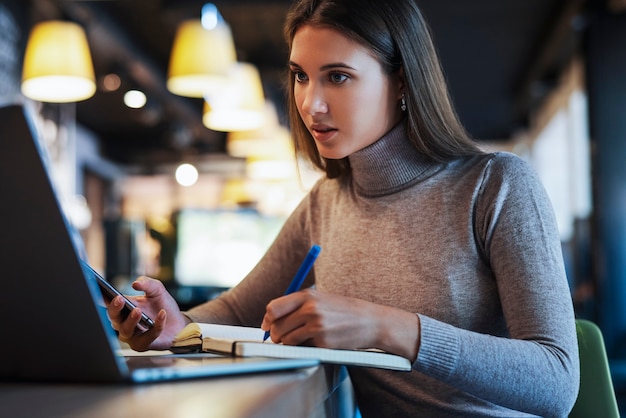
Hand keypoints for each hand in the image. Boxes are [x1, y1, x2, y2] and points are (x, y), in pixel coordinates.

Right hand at [106, 276, 187, 350]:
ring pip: (125, 330)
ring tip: (138, 310)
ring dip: (131, 320)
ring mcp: (131, 336)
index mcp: (123, 308)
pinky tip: (162, 314)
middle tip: (120, 299)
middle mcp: (123, 323)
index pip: (109, 302)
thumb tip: (135, 283)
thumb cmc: (162, 307)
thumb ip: (147, 283)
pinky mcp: (142, 345)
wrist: (178, 323)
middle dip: (115, 309)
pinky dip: (156, 325)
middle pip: (113, 318)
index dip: (103, 297)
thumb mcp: (156, 290)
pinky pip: (148, 336)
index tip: (102, 290)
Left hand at [261, 288, 419, 359]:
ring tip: (300, 338)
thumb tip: (272, 318)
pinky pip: (302, 347)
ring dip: (288, 342)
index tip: (267, 325)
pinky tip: (317, 341)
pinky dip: (305, 347)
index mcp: (307, 295)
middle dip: (275, 334)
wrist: (370, 321)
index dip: (267, 319)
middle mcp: (310, 309)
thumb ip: (299, 305)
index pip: (274, 307)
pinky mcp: (323, 342)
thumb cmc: (344, 310)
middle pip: (277, 325)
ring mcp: (316, 326)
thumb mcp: (321, 299)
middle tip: (280, 337)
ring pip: (287, 339)